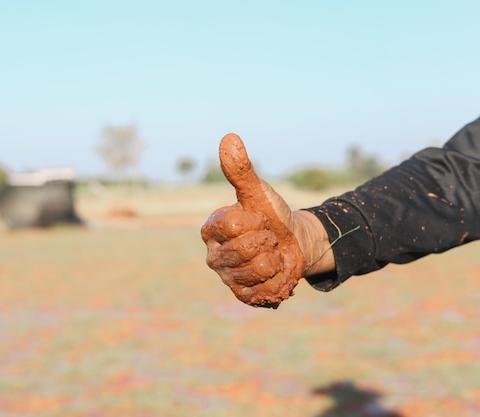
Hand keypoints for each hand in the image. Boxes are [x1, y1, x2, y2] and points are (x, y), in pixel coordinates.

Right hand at [201, 133, 332, 307]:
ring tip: (271, 255)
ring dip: (274, 261)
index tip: (260, 218)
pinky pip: (262, 291)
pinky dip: (277, 280)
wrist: (295, 242)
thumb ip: (241, 170)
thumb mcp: (258, 192)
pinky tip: (275, 273)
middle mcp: (213, 255)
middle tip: (267, 238)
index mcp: (211, 229)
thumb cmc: (272, 214)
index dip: (255, 221)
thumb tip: (229, 138)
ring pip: (256, 271)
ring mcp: (227, 277)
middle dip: (266, 241)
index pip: (233, 226)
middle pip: (244, 250)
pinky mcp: (242, 295)